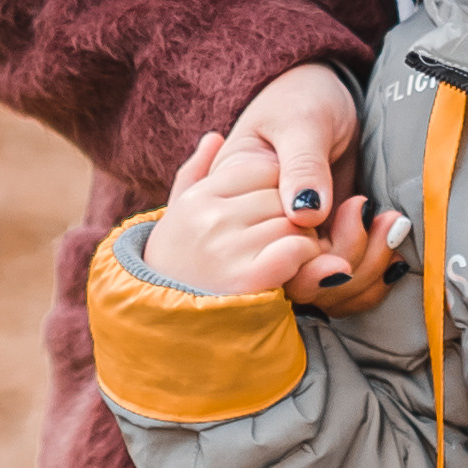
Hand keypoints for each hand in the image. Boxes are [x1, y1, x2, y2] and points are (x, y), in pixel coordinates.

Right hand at [146, 134, 359, 297]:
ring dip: (304, 239)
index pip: (263, 169)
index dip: (279, 190)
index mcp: (197, 196)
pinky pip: (296, 248)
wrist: (160, 329)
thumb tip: (214, 138)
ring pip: (294, 222)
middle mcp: (208, 217)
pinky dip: (306, 256)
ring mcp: (226, 247)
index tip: (274, 213)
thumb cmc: (177, 269)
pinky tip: (296, 266)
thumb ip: (196, 173)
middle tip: (287, 237)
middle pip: (282, 196)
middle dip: (294, 215)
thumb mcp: (179, 214)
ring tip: (290, 254)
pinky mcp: (247, 279)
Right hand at [217, 62, 408, 316]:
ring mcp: (293, 238)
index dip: (310, 247)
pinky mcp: (323, 241)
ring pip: (322, 287)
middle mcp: (259, 229)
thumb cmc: (301, 96)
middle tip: (366, 208)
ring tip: (387, 220)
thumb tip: (305, 216)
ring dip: (365, 265)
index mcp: (233, 201)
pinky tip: (389, 229)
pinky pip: (341, 279)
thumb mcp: (300, 121)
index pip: (266, 251)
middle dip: (345, 257)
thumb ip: (302, 165)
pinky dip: (372, 266)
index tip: (351, 208)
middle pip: (296, 278)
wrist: (325, 92)